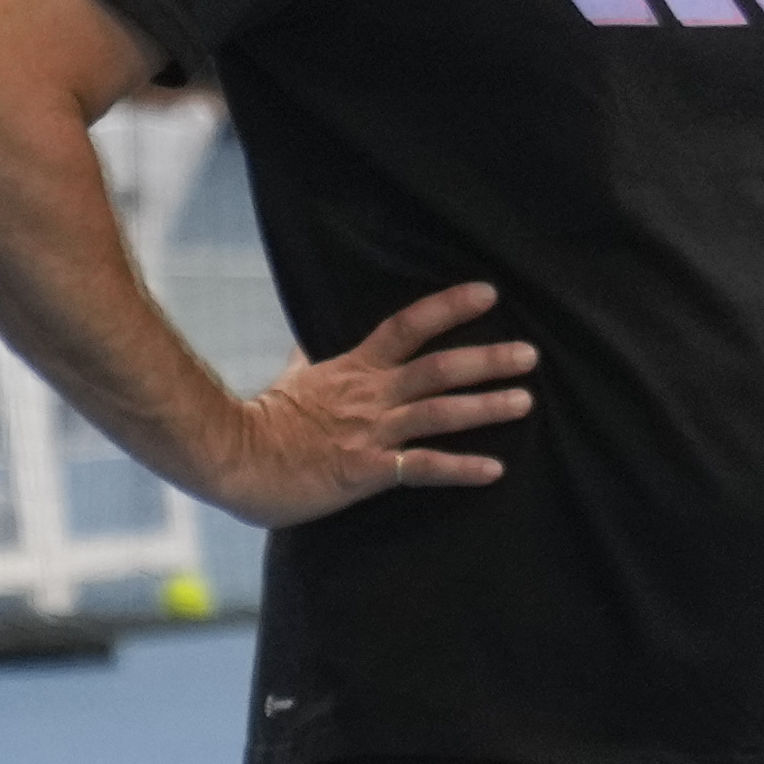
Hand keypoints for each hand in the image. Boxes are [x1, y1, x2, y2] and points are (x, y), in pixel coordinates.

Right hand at [207, 281, 531, 526]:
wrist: (233, 459)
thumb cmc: (261, 424)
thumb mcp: (290, 381)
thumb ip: (308, 361)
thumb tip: (308, 345)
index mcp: (354, 369)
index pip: (407, 326)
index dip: (449, 307)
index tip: (488, 293)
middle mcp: (371, 396)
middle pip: (439, 369)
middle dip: (487, 360)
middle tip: (530, 355)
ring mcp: (371, 431)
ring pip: (440, 412)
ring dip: (486, 407)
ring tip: (525, 401)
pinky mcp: (367, 470)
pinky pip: (421, 466)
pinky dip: (460, 468)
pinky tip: (494, 470)